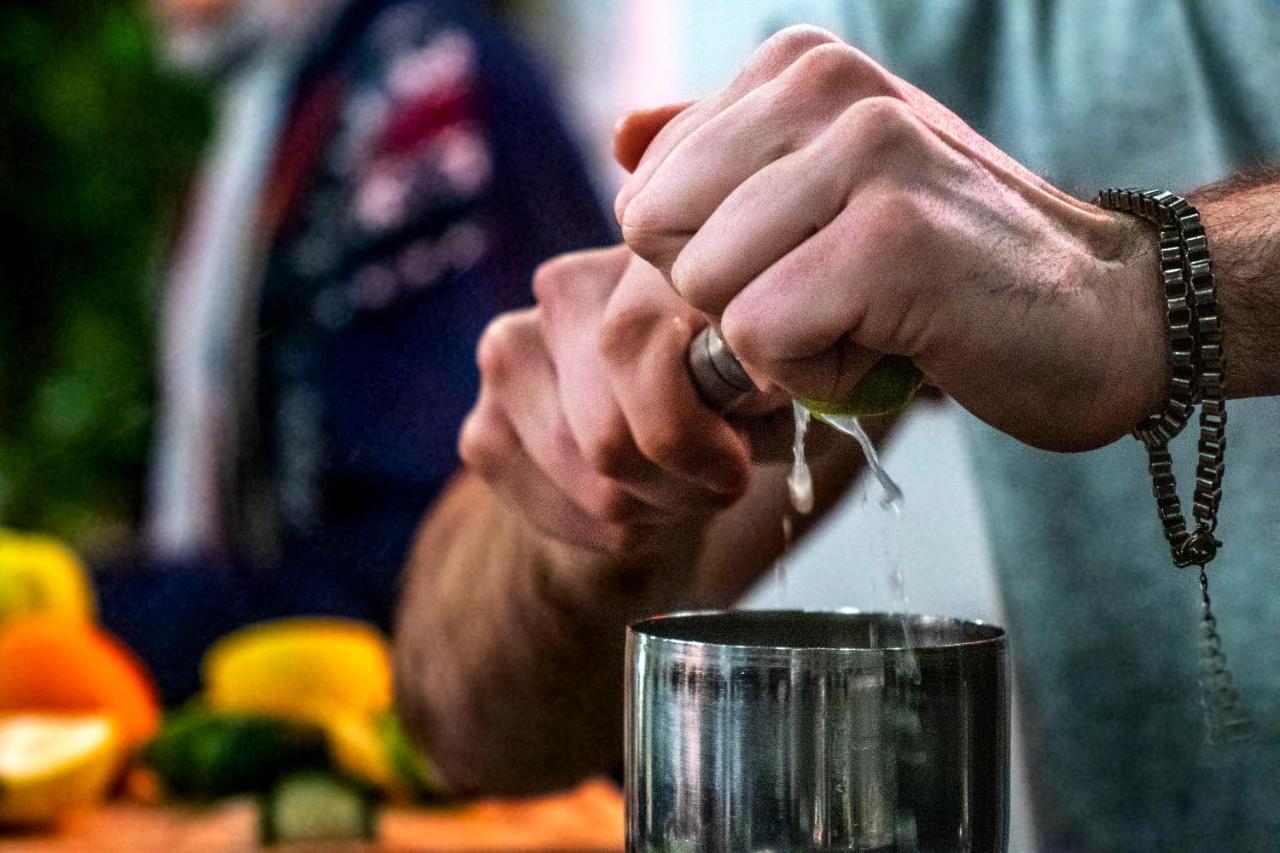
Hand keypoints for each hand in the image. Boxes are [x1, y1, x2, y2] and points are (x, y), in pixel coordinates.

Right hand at [459, 247, 753, 554]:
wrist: (650, 437)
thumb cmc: (730, 400)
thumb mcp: (770, 383)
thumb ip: (763, 382)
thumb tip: (758, 386)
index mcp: (642, 257)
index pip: (636, 351)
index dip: (699, 439)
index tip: (736, 467)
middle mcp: (561, 289)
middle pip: (612, 436)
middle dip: (680, 486)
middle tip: (716, 487)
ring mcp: (509, 354)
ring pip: (592, 484)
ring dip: (652, 511)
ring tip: (680, 491)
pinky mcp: (482, 429)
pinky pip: (557, 511)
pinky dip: (609, 532)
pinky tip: (635, 506)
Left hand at [615, 26, 1166, 450]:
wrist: (1098, 314)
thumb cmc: (943, 263)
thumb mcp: (822, 188)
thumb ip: (720, 156)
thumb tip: (621, 134)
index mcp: (796, 65)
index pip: (647, 192)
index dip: (714, 263)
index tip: (810, 261)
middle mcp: (826, 83)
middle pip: (659, 237)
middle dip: (730, 301)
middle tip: (832, 297)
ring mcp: (865, 152)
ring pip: (706, 288)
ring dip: (778, 342)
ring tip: (871, 317)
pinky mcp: (892, 238)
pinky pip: (761, 336)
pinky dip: (816, 374)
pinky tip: (893, 346)